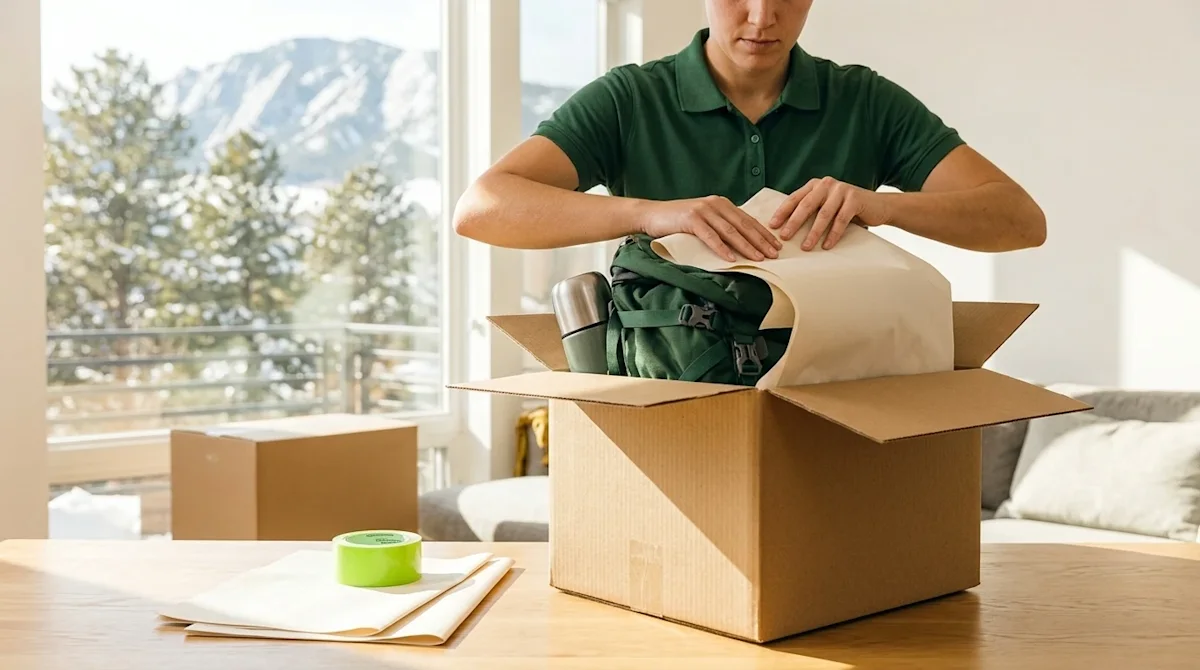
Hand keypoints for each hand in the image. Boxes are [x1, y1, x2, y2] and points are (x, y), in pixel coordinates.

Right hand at [638, 195, 781, 261]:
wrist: (652, 215)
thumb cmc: (678, 221)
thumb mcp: (705, 220)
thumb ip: (721, 226)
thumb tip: (742, 242)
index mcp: (722, 203)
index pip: (747, 220)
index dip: (763, 233)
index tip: (776, 246)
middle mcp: (715, 204)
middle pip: (743, 225)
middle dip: (760, 241)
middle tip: (774, 254)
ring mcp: (703, 210)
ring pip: (730, 231)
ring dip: (746, 246)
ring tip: (758, 258)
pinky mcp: (691, 219)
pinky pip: (710, 236)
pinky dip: (721, 248)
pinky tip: (731, 258)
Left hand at [767, 177, 890, 249]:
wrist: (878, 206)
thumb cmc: (847, 209)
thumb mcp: (826, 206)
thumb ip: (811, 210)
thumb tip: (786, 229)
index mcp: (815, 185)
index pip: (795, 198)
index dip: (783, 212)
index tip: (772, 226)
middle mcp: (826, 184)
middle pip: (806, 205)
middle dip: (794, 222)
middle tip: (785, 237)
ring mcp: (841, 190)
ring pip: (823, 214)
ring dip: (813, 232)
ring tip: (806, 247)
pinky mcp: (854, 198)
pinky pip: (841, 219)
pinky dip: (833, 234)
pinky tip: (827, 246)